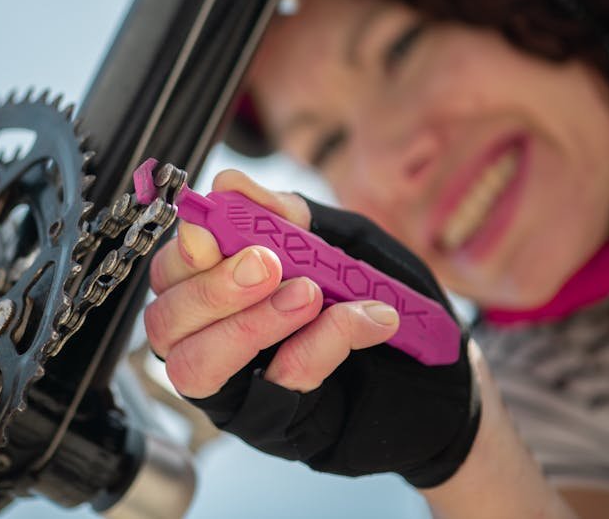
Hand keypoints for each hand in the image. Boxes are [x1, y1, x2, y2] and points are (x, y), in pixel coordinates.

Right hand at [144, 169, 479, 487]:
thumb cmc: (381, 295)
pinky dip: (316, 347)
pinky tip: (358, 321)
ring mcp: (239, 388)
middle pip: (166, 322)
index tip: (211, 233)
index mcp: (218, 286)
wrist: (442, 366)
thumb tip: (229, 184)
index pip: (169, 274)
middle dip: (213, 289)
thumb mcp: (339, 238)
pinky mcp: (277, 424)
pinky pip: (275, 386)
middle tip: (268, 263)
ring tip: (308, 294)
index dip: (182, 254)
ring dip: (248, 326)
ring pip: (196, 367)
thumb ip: (285, 215)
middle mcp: (214, 338)